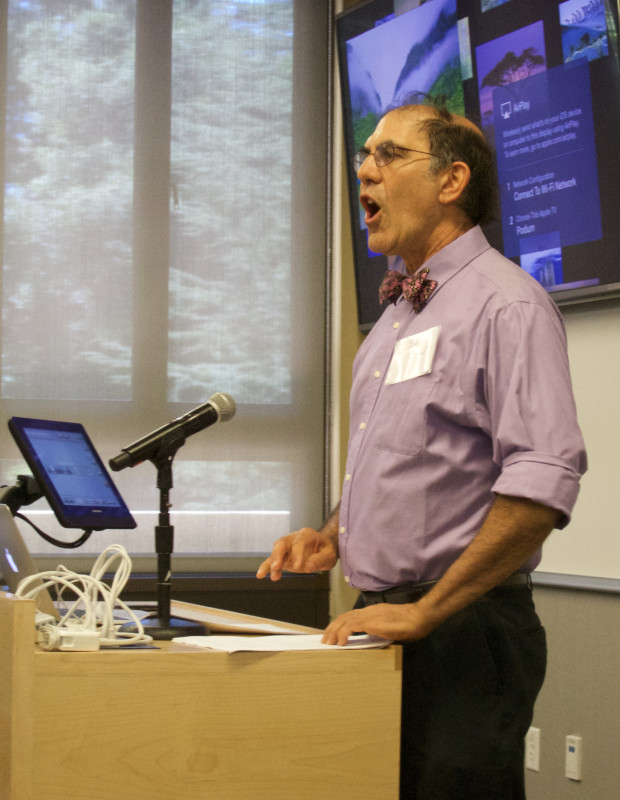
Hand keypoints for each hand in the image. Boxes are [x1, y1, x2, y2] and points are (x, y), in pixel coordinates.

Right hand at [256, 527, 338, 580]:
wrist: (323, 549)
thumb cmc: (327, 550)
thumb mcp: (329, 555)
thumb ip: (319, 560)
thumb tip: (308, 567)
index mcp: (306, 534)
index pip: (299, 542)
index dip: (297, 554)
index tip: (298, 567)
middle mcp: (294, 538)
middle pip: (282, 543)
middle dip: (278, 554)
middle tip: (276, 567)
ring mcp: (287, 547)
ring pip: (276, 552)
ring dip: (271, 563)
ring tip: (269, 575)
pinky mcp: (283, 556)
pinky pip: (272, 560)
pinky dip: (266, 566)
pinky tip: (260, 575)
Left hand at [321, 601, 436, 645]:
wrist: (418, 618)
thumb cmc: (411, 624)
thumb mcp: (392, 628)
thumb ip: (383, 631)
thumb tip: (377, 638)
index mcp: (374, 612)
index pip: (352, 615)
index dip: (341, 624)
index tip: (335, 633)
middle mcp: (368, 611)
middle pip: (344, 616)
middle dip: (333, 628)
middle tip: (326, 639)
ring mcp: (369, 615)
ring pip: (344, 620)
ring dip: (334, 631)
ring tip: (328, 642)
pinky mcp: (370, 621)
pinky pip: (351, 626)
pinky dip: (343, 634)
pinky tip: (340, 643)